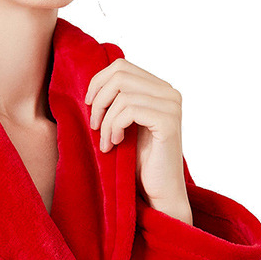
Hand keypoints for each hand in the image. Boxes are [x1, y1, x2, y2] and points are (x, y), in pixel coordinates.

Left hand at [84, 58, 192, 222]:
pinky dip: (115, 127)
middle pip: (119, 75)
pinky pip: (130, 110)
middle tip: (94, 126)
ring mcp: (171, 105)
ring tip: (106, 142)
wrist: (158, 193)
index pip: (121, 66)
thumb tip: (92, 83)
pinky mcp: (169, 121)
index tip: (88, 106)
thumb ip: (117, 101)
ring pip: (122, 94)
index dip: (98, 82)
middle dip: (99, 101)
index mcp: (158, 89)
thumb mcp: (124, 125)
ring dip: (106, 121)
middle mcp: (169, 92)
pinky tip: (116, 144)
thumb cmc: (138, 163)